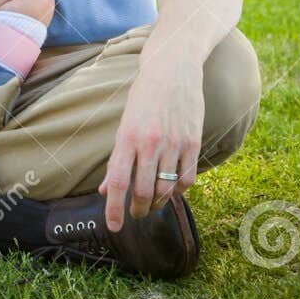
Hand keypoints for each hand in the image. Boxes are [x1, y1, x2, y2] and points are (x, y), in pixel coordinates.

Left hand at [97, 54, 203, 230]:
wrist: (171, 72)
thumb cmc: (142, 100)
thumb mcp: (123, 126)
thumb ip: (117, 160)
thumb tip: (106, 189)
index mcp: (127, 138)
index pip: (119, 182)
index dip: (115, 208)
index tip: (112, 226)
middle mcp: (150, 144)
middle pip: (143, 191)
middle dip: (137, 209)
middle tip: (135, 214)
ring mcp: (174, 144)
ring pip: (166, 188)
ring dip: (157, 203)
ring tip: (151, 205)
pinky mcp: (193, 143)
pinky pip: (187, 178)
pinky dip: (178, 191)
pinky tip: (171, 191)